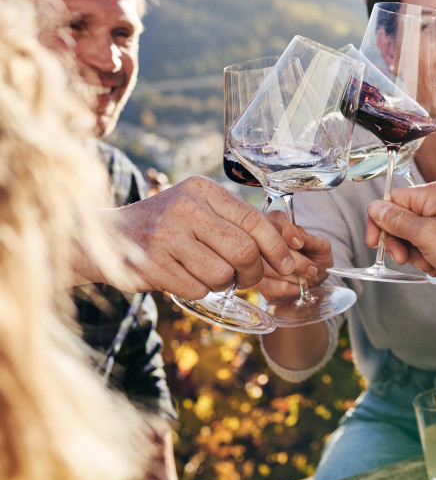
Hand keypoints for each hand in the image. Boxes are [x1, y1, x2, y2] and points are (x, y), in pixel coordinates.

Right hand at [109, 176, 295, 298]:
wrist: (104, 237)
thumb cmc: (165, 225)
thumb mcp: (197, 208)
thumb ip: (234, 222)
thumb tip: (287, 247)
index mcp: (202, 189)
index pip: (254, 220)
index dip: (277, 247)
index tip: (288, 264)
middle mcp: (185, 207)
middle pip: (244, 251)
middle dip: (253, 272)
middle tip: (247, 277)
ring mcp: (166, 236)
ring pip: (222, 274)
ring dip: (224, 284)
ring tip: (210, 274)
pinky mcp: (152, 265)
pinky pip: (198, 289)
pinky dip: (199, 290)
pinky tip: (184, 277)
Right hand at [256, 211, 334, 301]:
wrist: (315, 280)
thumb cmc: (317, 259)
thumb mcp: (322, 246)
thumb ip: (311, 239)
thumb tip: (298, 234)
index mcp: (278, 226)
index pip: (275, 219)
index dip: (288, 232)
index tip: (300, 244)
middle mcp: (263, 243)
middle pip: (273, 249)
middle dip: (298, 263)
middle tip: (312, 269)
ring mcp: (258, 264)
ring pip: (273, 269)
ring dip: (297, 277)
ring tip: (307, 277)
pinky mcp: (260, 284)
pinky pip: (273, 286)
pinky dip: (292, 288)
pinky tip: (298, 286)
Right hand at [366, 181, 435, 299]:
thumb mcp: (426, 235)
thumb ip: (397, 220)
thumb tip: (375, 208)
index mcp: (433, 194)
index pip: (393, 199)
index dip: (380, 221)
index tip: (375, 243)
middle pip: (401, 219)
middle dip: (399, 242)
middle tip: (402, 258)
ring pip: (414, 236)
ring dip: (415, 253)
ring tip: (428, 263)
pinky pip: (428, 246)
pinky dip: (429, 258)